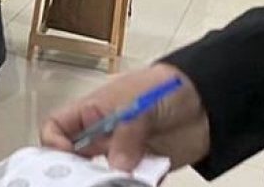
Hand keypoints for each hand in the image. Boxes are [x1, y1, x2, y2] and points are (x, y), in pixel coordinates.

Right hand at [41, 63, 208, 172]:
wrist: (209, 100)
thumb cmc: (167, 87)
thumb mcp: (140, 102)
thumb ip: (126, 134)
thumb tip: (118, 165)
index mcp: (92, 110)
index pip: (57, 128)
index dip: (54, 142)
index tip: (67, 156)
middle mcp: (103, 133)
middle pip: (76, 157)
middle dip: (81, 170)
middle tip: (93, 178)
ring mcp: (124, 151)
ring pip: (104, 174)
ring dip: (111, 180)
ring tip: (126, 180)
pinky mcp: (146, 166)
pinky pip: (134, 182)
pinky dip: (137, 185)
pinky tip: (146, 181)